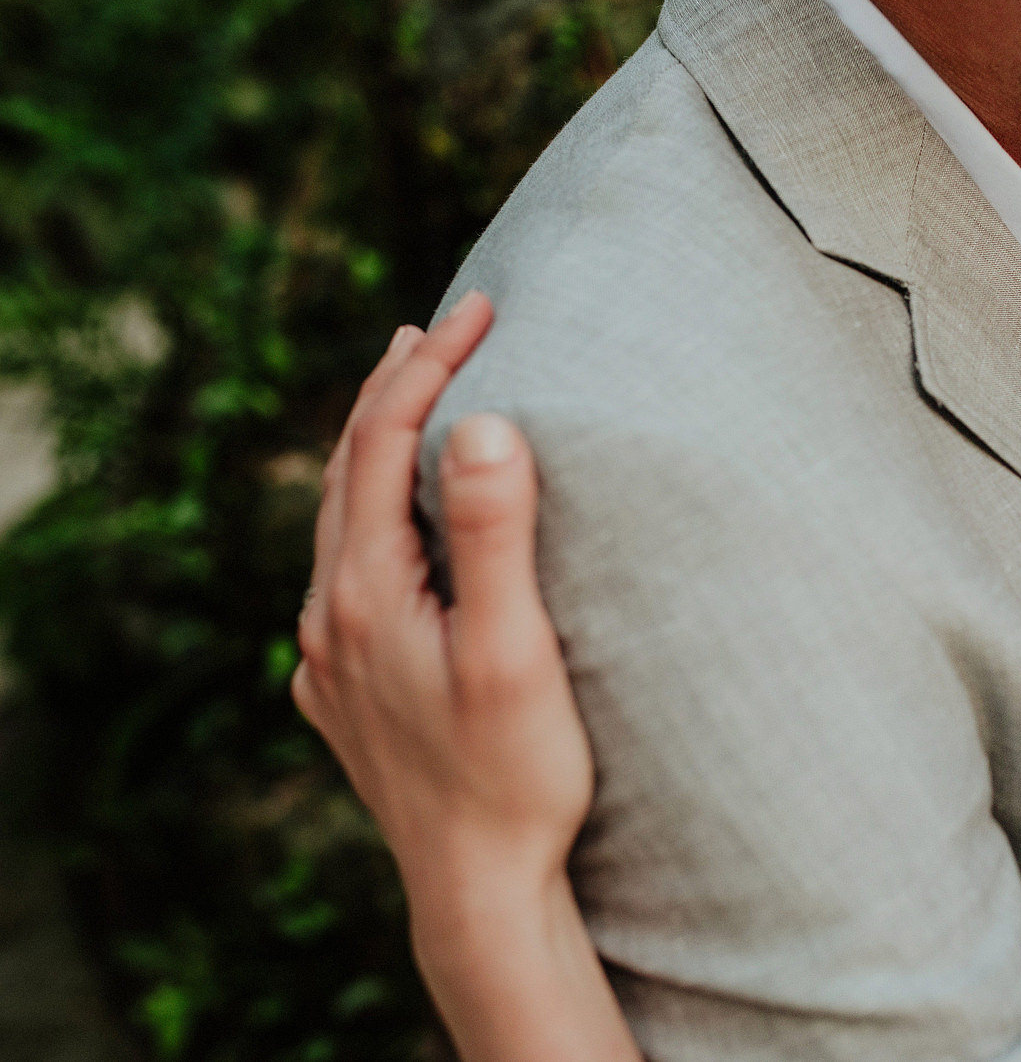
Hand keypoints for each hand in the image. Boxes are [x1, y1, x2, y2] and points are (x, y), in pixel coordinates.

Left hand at [294, 294, 636, 1061]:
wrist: (476, 889)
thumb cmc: (512, 773)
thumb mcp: (515, 651)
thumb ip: (494, 535)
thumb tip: (483, 422)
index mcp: (366, 590)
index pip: (385, 441)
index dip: (430, 365)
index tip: (483, 307)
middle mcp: (329, 615)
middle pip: (349, 470)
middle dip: (395, 387)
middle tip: (442, 324)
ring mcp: (329, 657)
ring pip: (340, 521)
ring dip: (375, 448)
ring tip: (408, 394)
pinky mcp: (344, 691)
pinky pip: (346, 573)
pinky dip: (370, 515)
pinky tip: (391, 525)